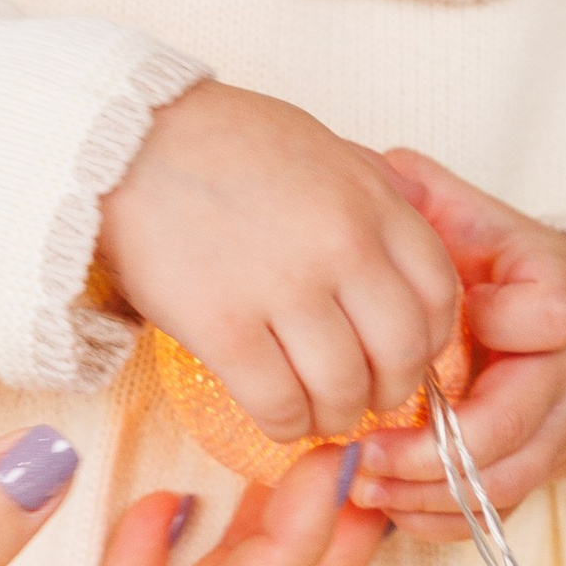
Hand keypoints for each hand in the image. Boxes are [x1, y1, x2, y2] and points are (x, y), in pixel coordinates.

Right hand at [97, 80, 462, 448]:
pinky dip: (285, 424)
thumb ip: (375, 190)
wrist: (126, 141)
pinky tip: (277, 416)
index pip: (439, 295)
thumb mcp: (324, 148)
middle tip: (364, 395)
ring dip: (336, 415)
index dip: (429, 341)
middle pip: (403, 352)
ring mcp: (283, 289)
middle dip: (391, 390)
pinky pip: (278, 402)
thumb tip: (412, 226)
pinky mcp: (223, 326)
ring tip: (317, 412)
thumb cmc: (222, 143)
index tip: (402, 355)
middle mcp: (342, 246)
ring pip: (344, 388)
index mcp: (372, 203)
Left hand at [346, 151, 565, 541]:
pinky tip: (385, 506)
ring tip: (355, 481)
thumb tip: (378, 171)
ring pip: (497, 486)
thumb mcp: (486, 226)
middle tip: (356, 450)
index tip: (426, 327)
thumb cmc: (519, 276)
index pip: (543, 316)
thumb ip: (436, 201)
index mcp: (561, 299)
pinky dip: (438, 522)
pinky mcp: (543, 476)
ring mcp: (560, 433)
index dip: (489, 324)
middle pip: (507, 429)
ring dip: (421, 493)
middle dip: (426, 451)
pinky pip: (492, 517)